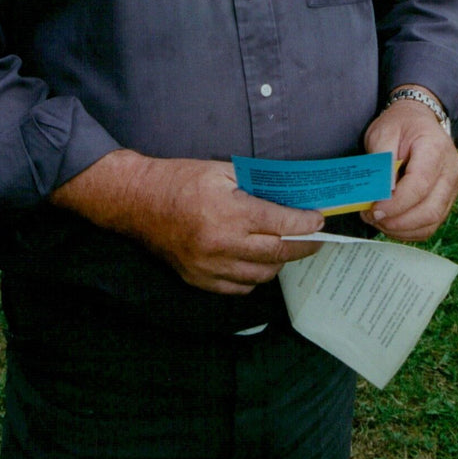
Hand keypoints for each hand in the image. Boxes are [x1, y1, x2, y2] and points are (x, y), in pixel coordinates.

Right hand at [51, 150, 324, 294]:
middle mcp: (221, 244)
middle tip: (316, 238)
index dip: (306, 223)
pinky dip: (253, 276)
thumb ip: (256, 183)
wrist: (137, 201)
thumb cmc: (179, 179)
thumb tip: (289, 192)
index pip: (282, 224)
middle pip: (278, 253)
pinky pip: (238, 288)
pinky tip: (256, 261)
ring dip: (279, 262)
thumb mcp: (221, 170)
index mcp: (229, 212)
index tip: (320, 220)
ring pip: (261, 275)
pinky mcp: (198, 280)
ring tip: (285, 247)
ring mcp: (209, 267)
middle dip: (303, 245)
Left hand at [360, 99, 457, 240]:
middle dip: (398, 221)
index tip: (374, 209)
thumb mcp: (383, 133)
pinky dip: (410, 231)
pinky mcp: (446, 200)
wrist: (418, 119)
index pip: (420, 184)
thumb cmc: (400, 125)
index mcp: (435, 149)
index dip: (397, 203)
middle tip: (371, 217)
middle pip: (430, 209)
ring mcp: (452, 188)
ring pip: (432, 222)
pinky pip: (431, 225)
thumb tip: (380, 194)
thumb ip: (382, 162)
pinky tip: (390, 224)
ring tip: (377, 221)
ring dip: (402, 229)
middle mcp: (450, 171)